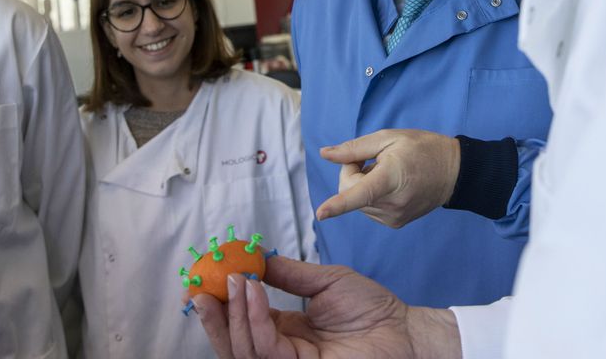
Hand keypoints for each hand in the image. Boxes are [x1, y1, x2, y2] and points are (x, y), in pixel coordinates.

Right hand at [195, 256, 459, 358]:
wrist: (403, 329)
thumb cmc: (371, 308)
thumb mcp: (323, 281)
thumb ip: (288, 273)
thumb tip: (254, 257)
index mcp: (284, 331)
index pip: (242, 321)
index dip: (221, 303)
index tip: (205, 277)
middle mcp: (281, 350)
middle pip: (233, 342)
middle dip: (214, 315)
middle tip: (202, 285)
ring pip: (243, 348)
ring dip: (233, 314)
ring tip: (235, 281)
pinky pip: (267, 349)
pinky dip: (255, 321)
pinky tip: (253, 293)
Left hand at [315, 130, 459, 227]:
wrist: (454, 173)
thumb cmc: (422, 149)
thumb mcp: (389, 138)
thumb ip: (355, 148)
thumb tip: (325, 154)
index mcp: (391, 177)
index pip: (360, 193)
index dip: (338, 204)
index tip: (320, 214)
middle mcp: (392, 202)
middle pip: (350, 192)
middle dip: (352, 173)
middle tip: (373, 160)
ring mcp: (394, 216)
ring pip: (357, 202)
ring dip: (362, 185)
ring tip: (387, 172)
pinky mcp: (394, 223)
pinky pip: (368, 209)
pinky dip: (371, 196)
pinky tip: (391, 185)